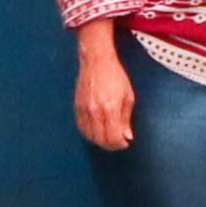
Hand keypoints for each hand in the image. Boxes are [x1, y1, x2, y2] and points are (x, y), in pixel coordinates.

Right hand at [74, 31, 136, 150]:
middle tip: (118, 142)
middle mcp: (95, 110)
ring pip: (89, 136)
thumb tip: (126, 136)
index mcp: (110, 108)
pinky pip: (81, 128)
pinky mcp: (77, 107)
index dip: (120, 144)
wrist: (96, 61)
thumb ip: (126, 119)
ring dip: (100, 140)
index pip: (113, 137)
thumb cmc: (115, 75)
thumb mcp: (128, 96)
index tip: (125, 142)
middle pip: (100, 140)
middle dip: (111, 145)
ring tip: (108, 137)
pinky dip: (90, 133)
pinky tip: (97, 131)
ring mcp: (84, 109)